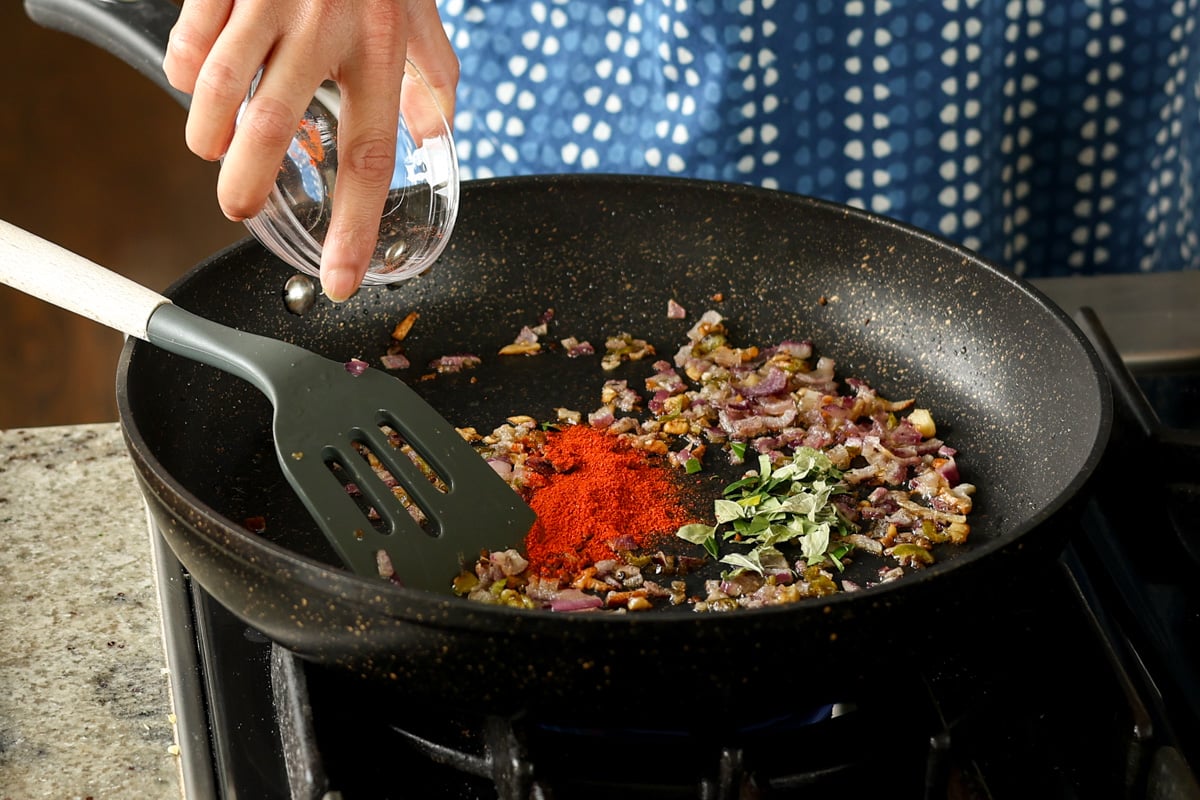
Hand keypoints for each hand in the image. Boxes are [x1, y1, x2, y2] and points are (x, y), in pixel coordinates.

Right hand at [163, 0, 458, 300]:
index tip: (339, 280)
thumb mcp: (421, 15)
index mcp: (380, 52)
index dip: (354, 228)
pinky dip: (187, 68)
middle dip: (247, 184)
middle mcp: (325, 31)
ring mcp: (270, 1)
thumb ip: (434, 76)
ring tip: (212, 152)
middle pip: (275, 129)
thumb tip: (439, 131)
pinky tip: (196, 81)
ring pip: (221, 86)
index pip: (369, 158)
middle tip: (239, 210)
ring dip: (209, 132)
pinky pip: (193, 35)